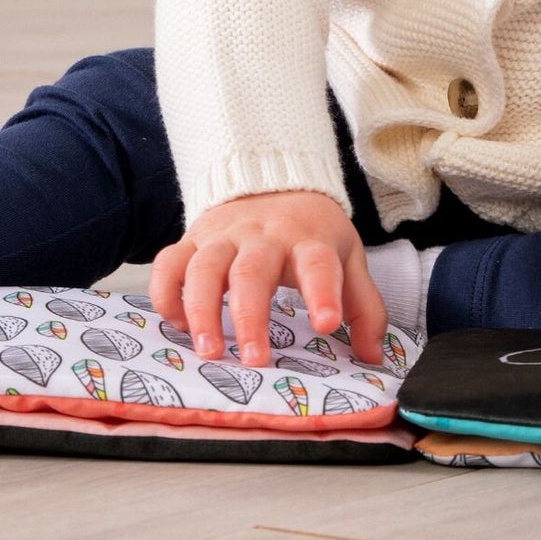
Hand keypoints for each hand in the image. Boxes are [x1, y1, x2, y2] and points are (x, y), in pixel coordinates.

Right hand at [149, 189, 386, 370]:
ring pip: (205, 268)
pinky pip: (169, 263)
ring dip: (202, 310)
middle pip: (253, 272)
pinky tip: (177, 324)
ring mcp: (224, 237)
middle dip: (251, 316)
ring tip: (209, 350)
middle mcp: (264, 236)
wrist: (274, 180)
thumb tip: (373, 357)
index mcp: (309, 240)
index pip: (319, 264)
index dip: (323, 293)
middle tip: (256, 359)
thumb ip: (363, 306)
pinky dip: (167, 294)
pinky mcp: (192, 239)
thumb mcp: (348, 258)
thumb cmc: (312, 233)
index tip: (326, 324)